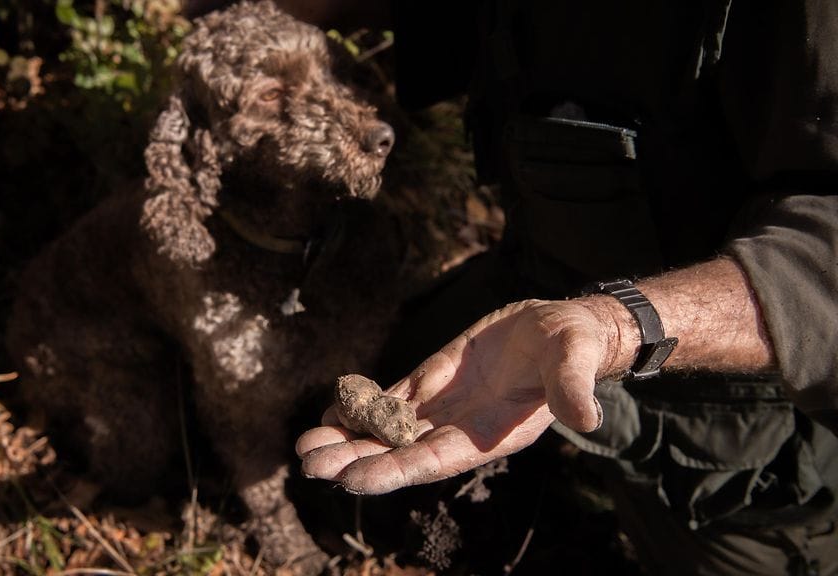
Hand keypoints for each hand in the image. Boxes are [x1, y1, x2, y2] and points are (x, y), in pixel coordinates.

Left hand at [296, 298, 623, 494]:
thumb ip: (572, 389)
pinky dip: (360, 408)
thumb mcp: (574, 363)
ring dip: (348, 439)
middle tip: (308, 464)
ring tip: (305, 445)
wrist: (564, 328)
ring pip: (386, 430)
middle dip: (354, 460)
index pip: (432, 460)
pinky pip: (390, 400)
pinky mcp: (434, 381)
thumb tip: (587, 417)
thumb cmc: (573, 347)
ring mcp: (443, 406)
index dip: (392, 470)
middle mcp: (458, 429)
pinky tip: (331, 415)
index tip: (351, 478)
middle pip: (397, 452)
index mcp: (488, 434)